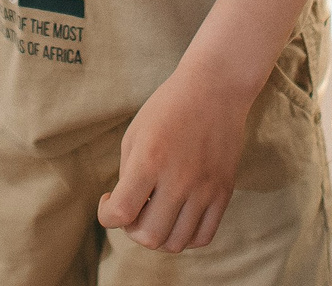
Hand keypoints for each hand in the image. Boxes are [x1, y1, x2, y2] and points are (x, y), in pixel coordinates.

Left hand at [99, 61, 254, 250]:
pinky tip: (177, 216)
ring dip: (159, 235)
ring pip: (176, 243)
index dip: (107, 216)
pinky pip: (203, 236)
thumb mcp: (135, 134)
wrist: (215, 88)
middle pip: (149, 237)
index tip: (109, 200)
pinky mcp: (224, 192)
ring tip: (155, 212)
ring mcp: (205, 188)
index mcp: (150, 160)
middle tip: (134, 207)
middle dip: (132, 229)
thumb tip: (127, 213)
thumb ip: (128, 177)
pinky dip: (185, 237)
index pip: (121, 214)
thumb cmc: (168, 108)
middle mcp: (179, 179)